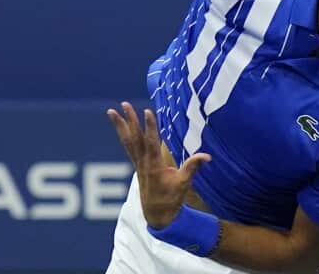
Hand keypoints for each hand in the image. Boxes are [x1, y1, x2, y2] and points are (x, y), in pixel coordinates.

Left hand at [107, 101, 210, 228]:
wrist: (157, 214)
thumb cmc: (171, 198)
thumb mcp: (184, 184)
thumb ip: (192, 167)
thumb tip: (207, 156)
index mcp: (154, 166)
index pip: (151, 142)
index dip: (150, 127)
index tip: (147, 112)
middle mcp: (143, 162)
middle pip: (135, 138)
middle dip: (130, 120)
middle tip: (124, 105)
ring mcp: (138, 163)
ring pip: (128, 141)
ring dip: (120, 125)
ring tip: (111, 112)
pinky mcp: (137, 164)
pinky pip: (128, 146)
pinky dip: (124, 134)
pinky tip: (120, 125)